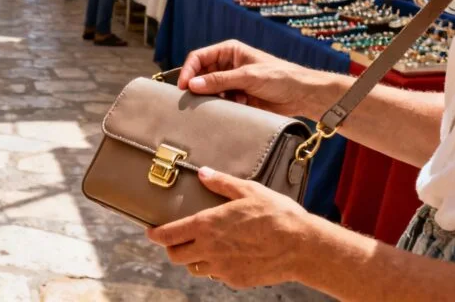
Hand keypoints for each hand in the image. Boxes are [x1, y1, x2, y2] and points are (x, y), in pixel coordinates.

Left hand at [146, 167, 312, 288]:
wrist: (302, 246)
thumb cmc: (277, 215)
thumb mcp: (248, 191)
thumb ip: (221, 183)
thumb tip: (203, 173)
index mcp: (206, 226)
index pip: (168, 235)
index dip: (155, 234)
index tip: (151, 231)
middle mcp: (209, 250)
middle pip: (176, 256)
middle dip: (171, 248)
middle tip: (176, 239)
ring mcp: (222, 268)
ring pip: (194, 269)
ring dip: (192, 260)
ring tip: (199, 248)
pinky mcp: (236, 280)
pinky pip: (216, 276)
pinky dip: (214, 268)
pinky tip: (224, 257)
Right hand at [177, 40, 331, 118]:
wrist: (303, 95)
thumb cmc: (281, 77)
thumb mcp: (248, 76)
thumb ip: (220, 80)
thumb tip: (192, 85)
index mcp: (229, 51)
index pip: (199, 58)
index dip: (188, 71)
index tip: (183, 87)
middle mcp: (227, 65)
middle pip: (201, 75)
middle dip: (198, 87)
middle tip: (193, 100)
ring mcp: (232, 82)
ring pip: (209, 90)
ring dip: (212, 98)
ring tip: (220, 103)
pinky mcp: (237, 97)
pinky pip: (220, 102)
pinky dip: (222, 106)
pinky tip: (234, 107)